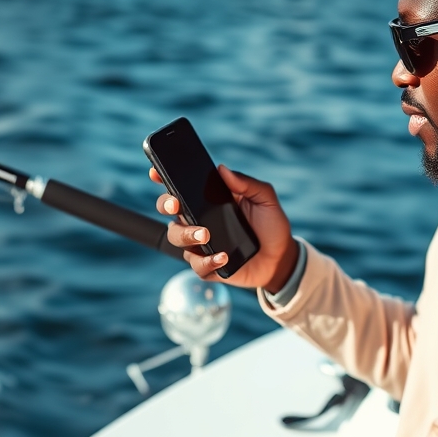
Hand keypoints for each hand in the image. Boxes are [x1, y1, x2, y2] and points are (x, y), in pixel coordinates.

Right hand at [150, 164, 298, 291]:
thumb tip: (222, 169)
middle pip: (169, 211)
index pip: (179, 187)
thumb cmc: (270, 224)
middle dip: (166, 205)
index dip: (163, 178)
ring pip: (177, 239)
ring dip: (187, 235)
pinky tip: (223, 257)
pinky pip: (197, 266)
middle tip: (176, 205)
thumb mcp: (265, 199)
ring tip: (206, 234)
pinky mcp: (208, 267)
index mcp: (207, 200)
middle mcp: (198, 221)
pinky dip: (207, 261)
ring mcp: (200, 245)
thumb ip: (247, 183)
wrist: (281, 257)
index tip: (156, 172)